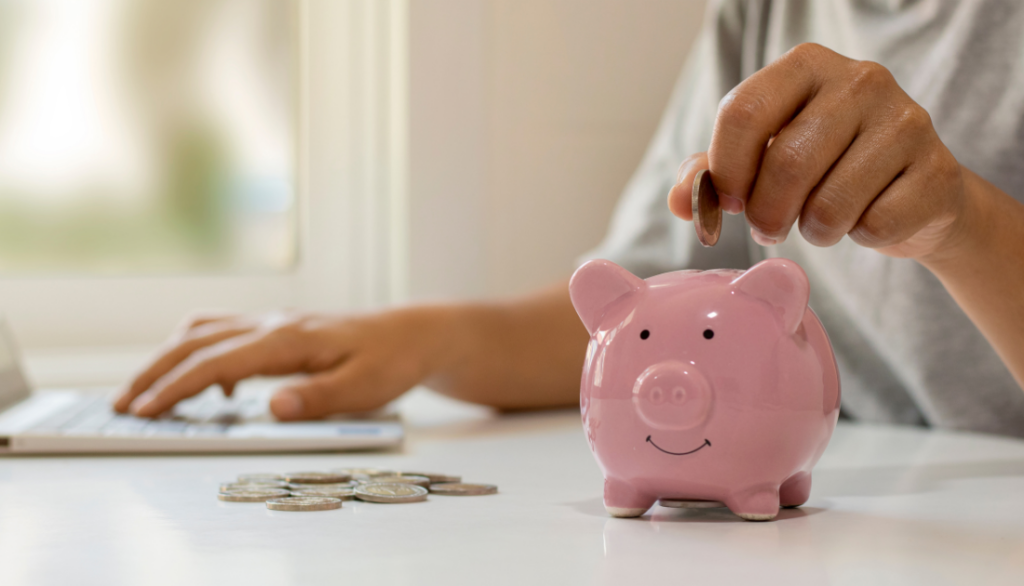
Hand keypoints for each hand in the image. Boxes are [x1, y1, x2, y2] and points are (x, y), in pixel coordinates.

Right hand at [113, 307, 454, 419]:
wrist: (415, 333)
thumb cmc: (392, 360)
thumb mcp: (364, 387)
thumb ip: (317, 398)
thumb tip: (270, 407)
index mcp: (288, 338)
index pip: (217, 362)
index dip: (176, 387)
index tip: (145, 410)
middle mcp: (274, 324)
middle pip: (197, 341)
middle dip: (155, 372)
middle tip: (123, 404)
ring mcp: (275, 323)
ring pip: (206, 332)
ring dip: (171, 358)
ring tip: (147, 391)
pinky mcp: (281, 329)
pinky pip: (227, 333)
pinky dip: (203, 354)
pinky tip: (214, 387)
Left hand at [667, 43, 967, 260]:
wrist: (914, 192)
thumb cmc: (825, 168)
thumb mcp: (764, 159)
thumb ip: (715, 174)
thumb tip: (682, 201)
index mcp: (806, 66)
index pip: (743, 112)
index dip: (726, 169)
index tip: (730, 201)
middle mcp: (861, 81)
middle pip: (786, 163)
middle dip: (766, 213)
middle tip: (768, 227)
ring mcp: (907, 122)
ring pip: (830, 203)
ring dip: (813, 231)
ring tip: (817, 222)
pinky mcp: (937, 171)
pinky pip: (874, 225)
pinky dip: (859, 236)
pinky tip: (866, 218)